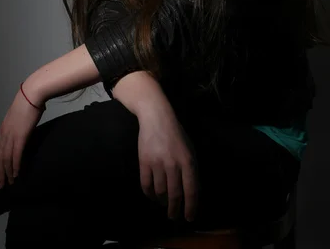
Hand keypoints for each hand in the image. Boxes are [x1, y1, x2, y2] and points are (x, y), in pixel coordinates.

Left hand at [0, 85, 44, 188]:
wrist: (32, 94)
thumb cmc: (29, 101)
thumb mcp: (19, 115)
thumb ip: (18, 124)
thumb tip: (22, 128)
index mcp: (3, 128)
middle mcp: (4, 133)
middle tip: (0, 184)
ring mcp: (12, 135)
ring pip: (6, 158)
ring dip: (7, 172)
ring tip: (8, 183)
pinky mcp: (21, 136)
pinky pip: (16, 155)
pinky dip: (15, 166)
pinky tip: (16, 174)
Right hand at [138, 107, 198, 221]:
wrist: (156, 118)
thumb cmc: (176, 134)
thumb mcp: (190, 150)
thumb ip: (192, 169)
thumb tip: (192, 192)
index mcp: (188, 161)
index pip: (191, 190)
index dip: (191, 207)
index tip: (189, 217)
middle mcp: (173, 164)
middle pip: (175, 195)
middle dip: (175, 210)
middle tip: (174, 217)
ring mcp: (157, 163)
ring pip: (160, 192)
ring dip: (162, 202)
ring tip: (164, 204)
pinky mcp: (144, 162)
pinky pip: (146, 184)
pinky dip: (149, 194)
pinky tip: (152, 196)